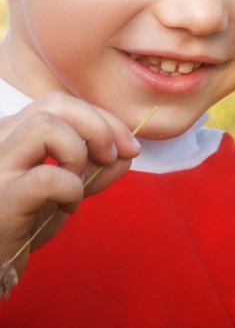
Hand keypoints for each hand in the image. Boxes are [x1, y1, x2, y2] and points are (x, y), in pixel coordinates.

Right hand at [0, 92, 140, 278]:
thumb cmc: (23, 224)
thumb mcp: (65, 190)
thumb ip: (94, 169)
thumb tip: (128, 152)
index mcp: (13, 132)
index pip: (62, 103)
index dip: (103, 119)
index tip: (129, 147)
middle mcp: (0, 140)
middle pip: (56, 104)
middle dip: (100, 126)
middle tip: (113, 157)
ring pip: (46, 126)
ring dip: (78, 155)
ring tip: (77, 185)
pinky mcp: (2, 199)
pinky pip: (47, 177)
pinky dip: (71, 189)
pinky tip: (68, 208)